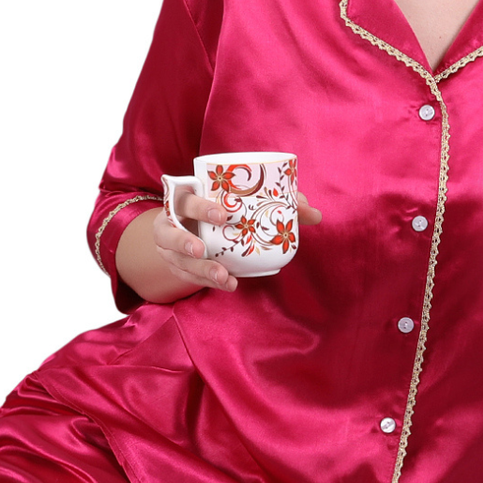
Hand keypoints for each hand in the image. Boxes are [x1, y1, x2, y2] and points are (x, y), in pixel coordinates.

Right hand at [148, 192, 322, 296]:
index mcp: (183, 197)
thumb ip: (280, 203)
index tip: (223, 215)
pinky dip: (207, 281)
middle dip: (185, 241)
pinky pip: (188, 276)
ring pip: (176, 259)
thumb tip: (314, 214)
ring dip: (199, 268)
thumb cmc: (225, 206)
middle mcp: (169, 221)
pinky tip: (229, 284)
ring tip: (223, 276)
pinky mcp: (176, 265)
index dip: (200, 206)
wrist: (192, 224)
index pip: (184, 198)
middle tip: (204, 248)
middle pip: (168, 231)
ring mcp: (168, 246)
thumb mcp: (244, 200)